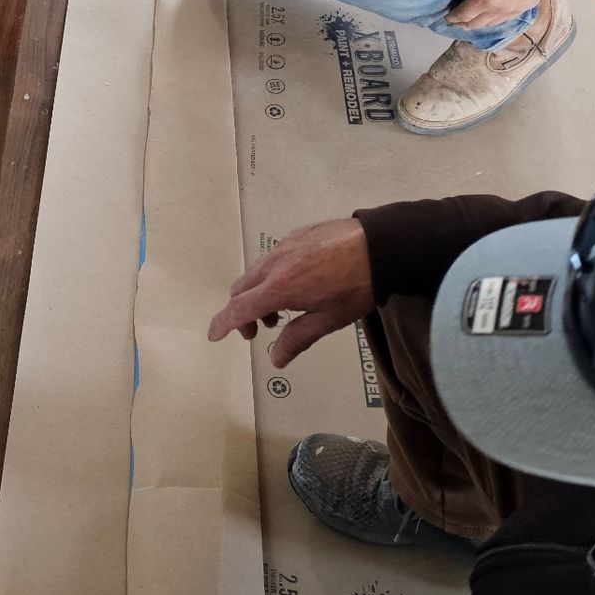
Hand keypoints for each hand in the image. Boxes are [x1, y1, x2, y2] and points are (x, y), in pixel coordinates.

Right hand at [207, 218, 374, 368]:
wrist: (380, 245)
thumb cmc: (356, 287)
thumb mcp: (329, 320)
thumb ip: (298, 339)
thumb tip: (277, 359)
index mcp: (279, 288)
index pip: (239, 309)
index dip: (223, 324)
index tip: (214, 335)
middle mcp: (273, 265)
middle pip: (240, 289)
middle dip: (242, 312)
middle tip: (262, 329)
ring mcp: (283, 246)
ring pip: (254, 273)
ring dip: (257, 294)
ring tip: (282, 310)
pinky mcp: (295, 235)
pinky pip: (270, 258)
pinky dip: (270, 276)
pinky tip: (296, 284)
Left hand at [445, 0, 545, 31]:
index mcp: (486, 1)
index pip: (465, 14)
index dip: (454, 17)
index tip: (447, 19)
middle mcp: (498, 11)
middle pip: (477, 23)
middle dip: (464, 24)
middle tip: (457, 22)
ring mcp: (513, 11)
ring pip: (492, 24)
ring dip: (479, 24)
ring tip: (472, 22)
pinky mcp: (525, 7)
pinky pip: (505, 20)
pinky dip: (495, 21)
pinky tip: (494, 17)